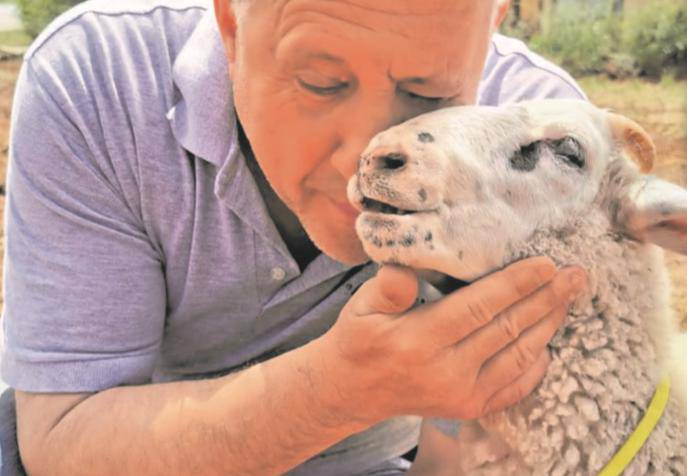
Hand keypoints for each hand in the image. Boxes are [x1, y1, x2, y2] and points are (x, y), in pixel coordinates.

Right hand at [314, 256, 586, 424]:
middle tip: (577, 274)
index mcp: (419, 340)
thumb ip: (386, 288)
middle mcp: (446, 372)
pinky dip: (537, 364)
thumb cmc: (359, 339)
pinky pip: (514, 386)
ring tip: (570, 299)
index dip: (515, 284)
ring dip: (548, 325)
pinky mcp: (469, 408)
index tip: (546, 262)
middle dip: (546, 299)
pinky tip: (550, 342)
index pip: (478, 307)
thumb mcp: (360, 306)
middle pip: (507, 329)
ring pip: (518, 356)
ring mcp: (461, 394)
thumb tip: (405, 272)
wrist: (353, 390)